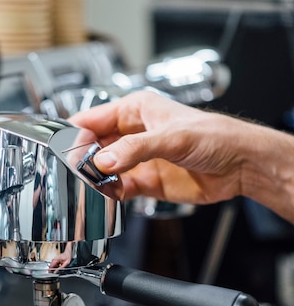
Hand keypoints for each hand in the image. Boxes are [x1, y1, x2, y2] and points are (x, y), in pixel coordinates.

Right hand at [69, 90, 293, 222]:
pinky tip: (109, 194)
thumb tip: (105, 161)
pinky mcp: (146, 182)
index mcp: (135, 111)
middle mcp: (133, 134)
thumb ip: (136, 149)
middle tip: (74, 172)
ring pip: (103, 169)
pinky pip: (119, 188)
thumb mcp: (173, 137)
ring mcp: (138, 159)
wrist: (240, 165)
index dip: (76, 133)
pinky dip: (110, 193)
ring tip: (89, 185)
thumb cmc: (215, 136)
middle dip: (82, 159)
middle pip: (94, 146)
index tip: (65, 150)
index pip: (93, 119)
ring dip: (95, 178)